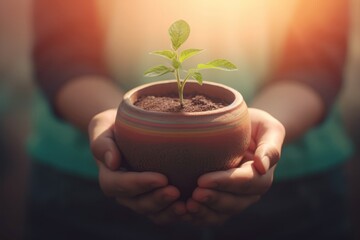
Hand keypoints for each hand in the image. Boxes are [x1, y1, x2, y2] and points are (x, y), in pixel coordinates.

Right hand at [88, 109, 186, 224]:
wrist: (128, 130)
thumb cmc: (115, 125)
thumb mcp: (103, 126)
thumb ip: (102, 143)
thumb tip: (112, 162)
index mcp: (109, 176)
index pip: (120, 185)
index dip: (140, 184)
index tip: (161, 178)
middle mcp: (123, 193)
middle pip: (138, 203)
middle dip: (157, 199)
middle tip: (175, 191)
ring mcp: (139, 199)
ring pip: (152, 212)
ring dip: (168, 210)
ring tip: (185, 205)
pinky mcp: (155, 200)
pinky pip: (164, 213)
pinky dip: (175, 213)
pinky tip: (190, 208)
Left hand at [185, 108, 284, 225]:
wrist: (243, 130)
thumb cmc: (255, 125)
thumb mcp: (267, 127)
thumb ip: (270, 146)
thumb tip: (262, 166)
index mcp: (262, 174)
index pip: (246, 182)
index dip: (225, 182)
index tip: (202, 179)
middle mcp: (251, 191)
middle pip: (235, 202)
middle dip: (214, 199)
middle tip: (194, 194)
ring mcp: (237, 199)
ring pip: (224, 213)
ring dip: (206, 212)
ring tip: (188, 206)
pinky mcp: (222, 203)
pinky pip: (213, 216)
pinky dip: (199, 217)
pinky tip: (184, 211)